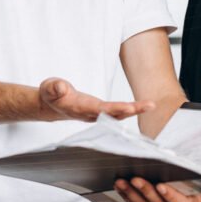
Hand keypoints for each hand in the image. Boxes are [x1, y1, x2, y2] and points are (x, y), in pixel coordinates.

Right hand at [38, 77, 154, 121]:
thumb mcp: (49, 87)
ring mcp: (96, 113)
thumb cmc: (52, 95)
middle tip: (149, 105)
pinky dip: (130, 109)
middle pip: (114, 114)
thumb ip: (54, 88)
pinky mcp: (100, 110)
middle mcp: (91, 114)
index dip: (116, 109)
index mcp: (80, 108)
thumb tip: (61, 87)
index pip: (101, 109)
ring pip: (118, 114)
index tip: (130, 107)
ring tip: (151, 105)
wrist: (51, 104)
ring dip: (135, 110)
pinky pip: (117, 111)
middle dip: (132, 110)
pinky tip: (142, 107)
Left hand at [113, 177, 200, 201]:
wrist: (194, 201)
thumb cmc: (196, 187)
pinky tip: (121, 187)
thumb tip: (175, 157)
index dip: (170, 195)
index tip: (160, 186)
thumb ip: (191, 172)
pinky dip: (128, 197)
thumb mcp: (199, 180)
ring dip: (132, 194)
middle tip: (135, 179)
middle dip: (145, 191)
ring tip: (122, 182)